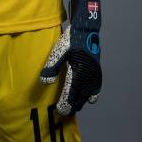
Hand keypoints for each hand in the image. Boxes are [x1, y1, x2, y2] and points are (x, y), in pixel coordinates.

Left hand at [40, 0, 101, 115]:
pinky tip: (88, 97)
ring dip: (81, 101)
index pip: (71, 93)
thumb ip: (52, 67)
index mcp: (78, 72)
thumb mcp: (59, 51)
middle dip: (73, 105)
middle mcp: (88, 76)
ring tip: (74, 106)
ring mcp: (94, 74)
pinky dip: (91, 94)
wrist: (86, 29)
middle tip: (65, 112)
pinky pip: (96, 88)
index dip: (66, 103)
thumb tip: (44, 82)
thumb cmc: (70, 40)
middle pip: (80, 97)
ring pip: (88, 94)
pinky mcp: (97, 71)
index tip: (60, 111)